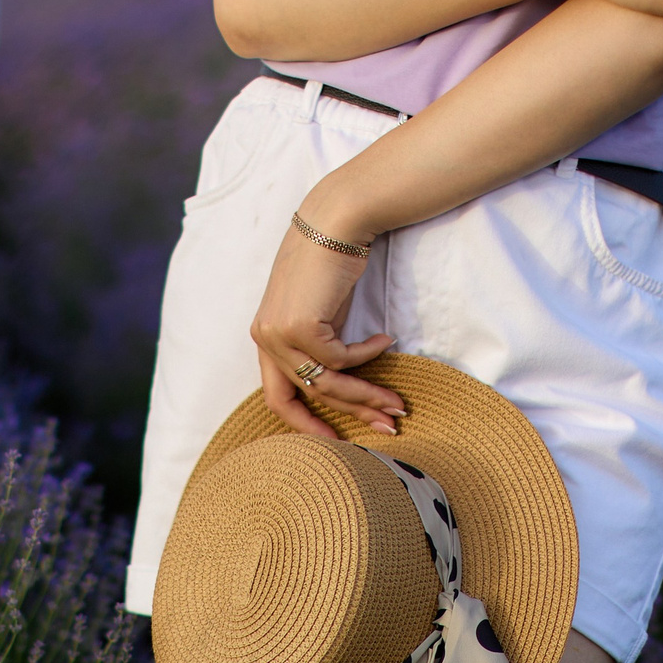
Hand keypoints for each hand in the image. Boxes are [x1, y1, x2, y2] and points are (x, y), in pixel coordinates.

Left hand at [250, 221, 406, 439]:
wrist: (334, 221)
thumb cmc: (331, 263)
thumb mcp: (319, 313)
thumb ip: (318, 347)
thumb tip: (341, 386)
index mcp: (265, 338)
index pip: (278, 397)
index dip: (305, 424)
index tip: (335, 440)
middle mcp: (265, 338)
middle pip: (307, 396)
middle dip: (351, 413)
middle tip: (387, 425)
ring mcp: (278, 333)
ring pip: (326, 383)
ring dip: (366, 394)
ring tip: (397, 401)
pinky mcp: (299, 326)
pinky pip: (340, 358)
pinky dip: (366, 353)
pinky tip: (386, 339)